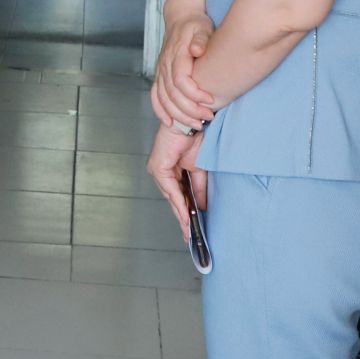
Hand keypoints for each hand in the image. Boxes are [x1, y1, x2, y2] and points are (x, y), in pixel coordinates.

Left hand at [146, 122, 206, 242]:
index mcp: (170, 172)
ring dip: (181, 214)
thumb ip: (199, 188)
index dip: (184, 212)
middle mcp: (160, 172)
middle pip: (172, 200)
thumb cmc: (194, 140)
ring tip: (189, 229)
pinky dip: (178, 202)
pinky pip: (170, 189)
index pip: (176, 196)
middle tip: (189, 235)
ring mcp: (157, 170)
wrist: (191, 123)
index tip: (191, 228)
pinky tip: (186, 214)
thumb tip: (202, 207)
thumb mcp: (199, 170)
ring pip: (170, 197)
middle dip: (182, 218)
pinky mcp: (158, 168)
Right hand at [151, 13, 215, 130]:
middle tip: (207, 117)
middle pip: (171, 94)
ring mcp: (160, 71)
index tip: (210, 100)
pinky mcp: (159, 76)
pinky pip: (155, 96)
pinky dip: (160, 111)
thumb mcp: (202, 27)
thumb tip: (198, 49)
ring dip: (178, 115)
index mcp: (176, 54)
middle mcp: (165, 65)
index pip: (180, 80)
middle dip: (189, 110)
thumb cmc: (195, 24)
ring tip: (196, 124)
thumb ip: (201, 39)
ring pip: (163, 98)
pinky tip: (170, 122)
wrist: (181, 18)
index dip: (194, 94)